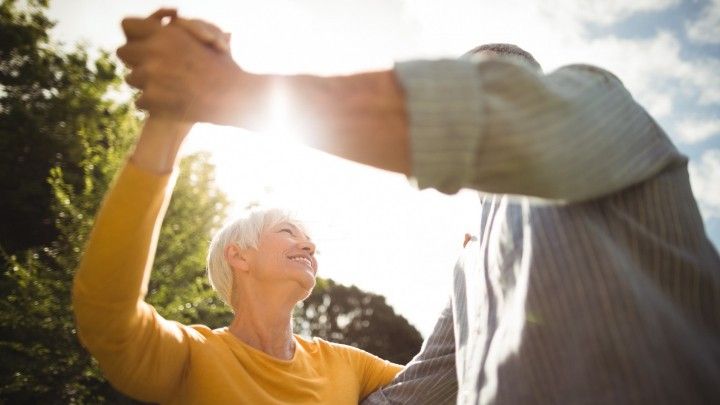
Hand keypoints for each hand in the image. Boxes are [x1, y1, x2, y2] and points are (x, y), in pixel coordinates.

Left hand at [117, 9, 249, 125]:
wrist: (234, 97)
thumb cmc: (226, 69)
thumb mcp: (208, 41)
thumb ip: (185, 32)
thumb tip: (172, 23)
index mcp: (165, 33)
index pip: (128, 25)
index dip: (133, 35)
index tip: (141, 45)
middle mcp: (154, 50)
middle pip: (123, 53)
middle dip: (134, 61)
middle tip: (148, 69)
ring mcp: (151, 75)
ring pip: (131, 79)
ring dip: (143, 84)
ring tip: (163, 89)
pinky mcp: (152, 98)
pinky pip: (139, 101)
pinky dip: (151, 105)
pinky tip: (167, 105)